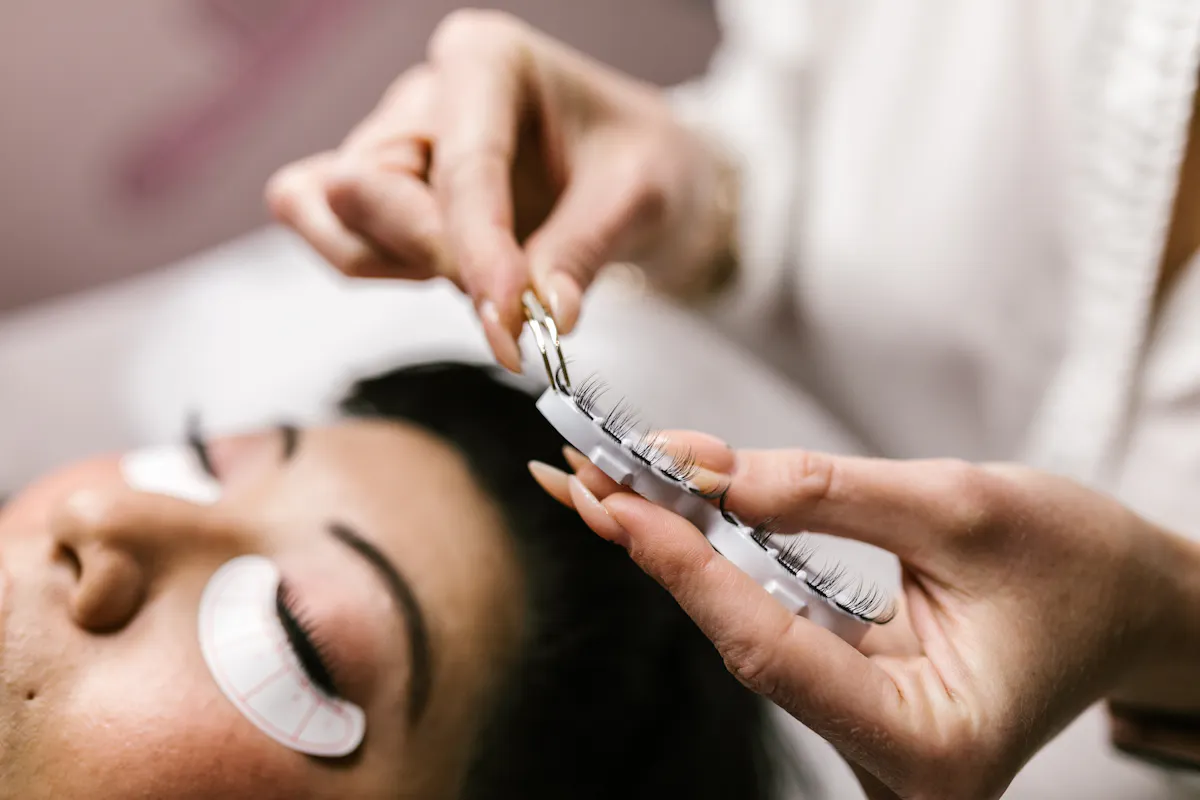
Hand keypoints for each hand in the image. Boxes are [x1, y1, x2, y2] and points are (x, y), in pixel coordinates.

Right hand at [267, 10, 736, 370]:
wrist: (635, 176)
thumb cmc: (638, 164)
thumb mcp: (640, 198)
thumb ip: (584, 252)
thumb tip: (542, 317)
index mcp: (489, 59)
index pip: (463, 164)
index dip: (480, 250)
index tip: (511, 318)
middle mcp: (425, 92)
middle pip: (367, 186)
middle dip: (435, 257)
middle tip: (510, 301)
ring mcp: (390, 141)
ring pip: (331, 216)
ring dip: (405, 267)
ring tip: (490, 276)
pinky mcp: (376, 191)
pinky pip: (333, 235)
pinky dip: (379, 269)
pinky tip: (449, 273)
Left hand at [529, 436, 1199, 798]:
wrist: (1137, 604)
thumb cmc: (1081, 566)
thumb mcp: (961, 507)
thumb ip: (824, 493)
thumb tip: (703, 471)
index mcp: (927, 742)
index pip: (767, 644)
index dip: (682, 564)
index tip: (612, 495)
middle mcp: (891, 766)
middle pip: (744, 646)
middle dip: (663, 554)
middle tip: (585, 478)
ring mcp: (871, 746)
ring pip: (752, 639)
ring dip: (683, 557)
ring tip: (612, 486)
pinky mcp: (860, 710)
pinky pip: (777, 633)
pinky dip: (726, 570)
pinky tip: (675, 519)